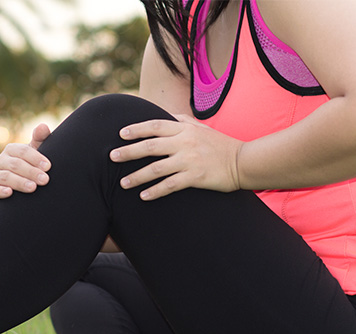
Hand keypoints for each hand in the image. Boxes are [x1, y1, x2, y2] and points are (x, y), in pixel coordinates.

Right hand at [0, 124, 51, 200]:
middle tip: (45, 180)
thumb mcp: (34, 152)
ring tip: (33, 188)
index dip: (35, 158)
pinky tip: (9, 193)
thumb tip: (43, 126)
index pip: (23, 151)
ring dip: (20, 182)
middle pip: (15, 165)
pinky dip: (1, 191)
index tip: (48, 166)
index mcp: (10, 149)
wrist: (16, 188)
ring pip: (6, 177)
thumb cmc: (28, 166)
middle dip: (31, 172)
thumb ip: (40, 139)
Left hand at [110, 115, 243, 200]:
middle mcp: (185, 143)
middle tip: (112, 157)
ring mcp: (190, 160)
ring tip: (123, 183)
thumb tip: (162, 115)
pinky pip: (170, 185)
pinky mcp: (196, 177)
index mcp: (185, 129)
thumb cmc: (219, 144)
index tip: (120, 134)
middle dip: (129, 152)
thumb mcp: (201, 127)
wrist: (243, 161)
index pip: (155, 126)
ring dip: (138, 176)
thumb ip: (181, 120)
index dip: (137, 129)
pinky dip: (156, 191)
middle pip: (151, 146)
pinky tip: (143, 196)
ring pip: (157, 168)